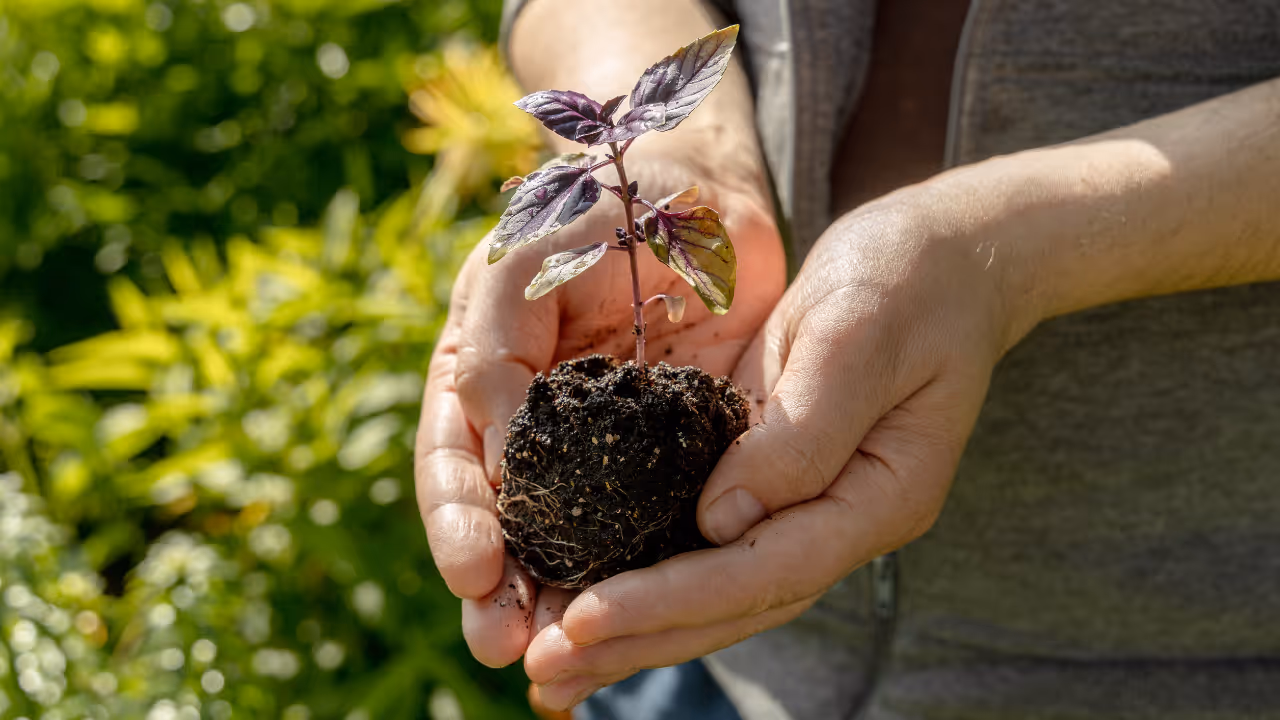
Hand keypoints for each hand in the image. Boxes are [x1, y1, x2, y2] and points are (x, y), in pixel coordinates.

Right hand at [415, 150, 785, 667]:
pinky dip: (639, 573)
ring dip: (560, 599)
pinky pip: (651, 521)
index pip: (455, 464)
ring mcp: (603, 446)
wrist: (695, 190)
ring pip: (573, 537)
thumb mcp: (524, 257)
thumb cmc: (594, 205)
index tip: (477, 573)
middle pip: (504, 521)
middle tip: (505, 645)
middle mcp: (532, 425)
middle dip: (498, 588)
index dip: (459, 522)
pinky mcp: (671, 453)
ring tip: (557, 661)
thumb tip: (492, 452)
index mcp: (480, 378)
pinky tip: (641, 617)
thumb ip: (496, 345)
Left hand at [521, 172, 1039, 708]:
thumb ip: (802, 433)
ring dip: (634, 626)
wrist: (937, 256)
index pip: (768, 570)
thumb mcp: (861, 337)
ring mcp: (804, 501)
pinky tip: (585, 587)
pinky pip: (702, 537)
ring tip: (549, 662)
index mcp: (879, 495)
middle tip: (545, 669)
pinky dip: (646, 568)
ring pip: (715, 585)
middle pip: (735, 603)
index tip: (587, 618)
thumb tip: (719, 521)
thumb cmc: (912, 280)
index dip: (675, 599)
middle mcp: (840, 517)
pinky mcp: (765, 470)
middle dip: (639, 638)